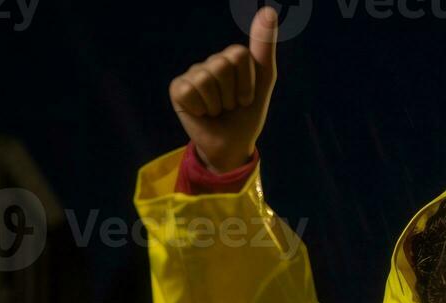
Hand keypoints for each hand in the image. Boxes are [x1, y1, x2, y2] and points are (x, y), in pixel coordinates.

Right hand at [168, 6, 278, 172]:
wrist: (232, 146)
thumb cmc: (246, 116)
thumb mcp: (263, 82)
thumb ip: (263, 47)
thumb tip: (268, 10)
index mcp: (229, 58)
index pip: (239, 55)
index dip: (247, 83)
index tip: (246, 98)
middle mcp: (208, 63)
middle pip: (223, 65)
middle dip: (233, 94)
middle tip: (231, 106)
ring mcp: (191, 75)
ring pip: (207, 79)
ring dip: (218, 104)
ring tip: (218, 111)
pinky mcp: (177, 89)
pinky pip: (191, 90)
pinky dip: (201, 108)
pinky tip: (202, 113)